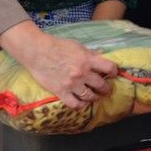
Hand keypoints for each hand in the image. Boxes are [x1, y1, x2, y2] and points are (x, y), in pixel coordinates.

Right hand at [0, 21, 117, 107]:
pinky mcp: (61, 92)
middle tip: (105, 89)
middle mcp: (82, 73)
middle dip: (106, 88)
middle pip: (101, 85)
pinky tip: (82, 103)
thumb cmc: (57, 46)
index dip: (114, 71)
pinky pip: (75, 104)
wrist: (37, 51)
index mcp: (87, 60)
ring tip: (95, 97)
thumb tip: (101, 55)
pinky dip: (81, 105)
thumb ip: (90, 53)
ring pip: (90, 96)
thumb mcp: (77, 46)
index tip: (113, 74)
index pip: (109, 68)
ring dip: (95, 97)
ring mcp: (72, 84)